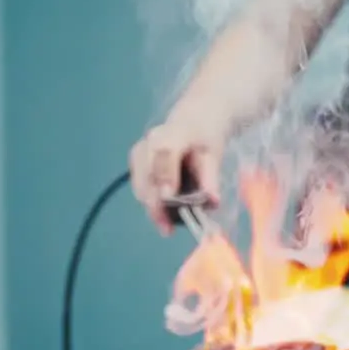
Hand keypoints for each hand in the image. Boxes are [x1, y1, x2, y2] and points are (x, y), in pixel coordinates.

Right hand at [129, 116, 224, 234]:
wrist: (192, 120)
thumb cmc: (204, 138)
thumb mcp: (213, 155)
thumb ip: (211, 178)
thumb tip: (212, 202)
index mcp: (173, 134)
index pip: (165, 153)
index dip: (165, 176)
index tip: (169, 198)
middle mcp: (150, 141)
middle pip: (146, 174)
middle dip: (154, 204)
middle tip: (167, 229)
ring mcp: (140, 151)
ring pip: (139, 184)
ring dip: (151, 207)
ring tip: (166, 226)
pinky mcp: (135, 162)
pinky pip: (139, 186)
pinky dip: (150, 201)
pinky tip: (162, 213)